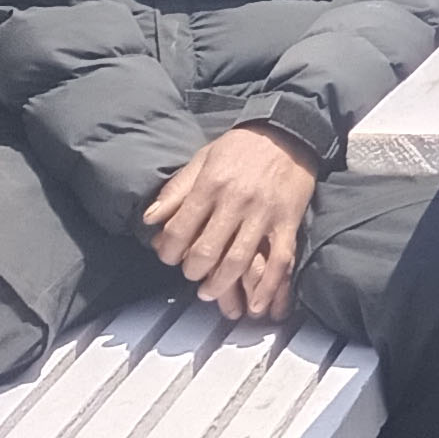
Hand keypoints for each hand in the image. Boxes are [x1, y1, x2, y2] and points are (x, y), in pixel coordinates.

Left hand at [142, 122, 319, 322]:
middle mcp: (236, 201)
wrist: (288, 132)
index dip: (169, 251)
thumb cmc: (242, 146)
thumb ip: (176, 190)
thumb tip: (150, 219)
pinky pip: (279, 260)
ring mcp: (264, 213)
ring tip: (211, 291)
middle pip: (207, 251)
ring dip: (221, 284)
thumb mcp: (203, 159)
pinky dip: (268, 287)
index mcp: (211, 184)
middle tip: (191, 275)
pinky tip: (257, 305)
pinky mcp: (288, 221)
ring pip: (239, 261)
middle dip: (193, 271)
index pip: (181, 230)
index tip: (168, 257)